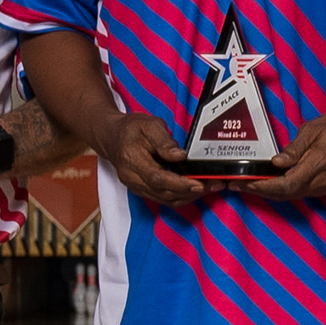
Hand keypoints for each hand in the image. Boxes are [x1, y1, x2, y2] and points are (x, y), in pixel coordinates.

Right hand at [96, 112, 210, 205]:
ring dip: (189, 196)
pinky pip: (163, 198)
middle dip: (191, 191)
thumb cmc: (131, 129)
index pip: (157, 178)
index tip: (199, 183)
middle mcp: (132, 178)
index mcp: (132, 160)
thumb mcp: (149, 125)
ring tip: (209, 187)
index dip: (180, 184)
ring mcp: (136, 187)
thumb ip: (164, 141)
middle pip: (164, 193)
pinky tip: (195, 188)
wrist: (112, 137)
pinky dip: (181, 195)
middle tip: (213, 184)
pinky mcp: (142, 190)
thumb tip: (180, 156)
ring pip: (165, 199)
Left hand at [239, 109, 325, 200]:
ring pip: (290, 195)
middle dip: (260, 191)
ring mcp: (322, 187)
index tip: (246, 182)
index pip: (287, 184)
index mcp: (319, 164)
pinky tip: (266, 184)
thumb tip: (277, 163)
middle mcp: (321, 181)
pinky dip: (279, 191)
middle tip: (238, 184)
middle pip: (286, 194)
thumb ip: (295, 149)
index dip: (264, 186)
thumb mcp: (313, 130)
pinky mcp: (321, 187)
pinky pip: (296, 192)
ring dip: (268, 193)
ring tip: (247, 185)